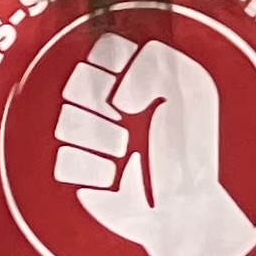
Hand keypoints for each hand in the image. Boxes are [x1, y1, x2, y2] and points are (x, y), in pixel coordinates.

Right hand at [52, 32, 255, 255]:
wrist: (189, 208)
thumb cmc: (194, 150)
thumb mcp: (192, 87)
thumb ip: (154, 63)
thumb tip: (116, 96)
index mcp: (132, 74)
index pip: (100, 46)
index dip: (113, 64)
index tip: (133, 84)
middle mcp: (105, 102)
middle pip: (73, 80)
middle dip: (101, 102)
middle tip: (126, 118)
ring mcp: (89, 137)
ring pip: (64, 120)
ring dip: (99, 137)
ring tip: (124, 149)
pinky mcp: (78, 173)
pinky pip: (61, 160)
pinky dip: (89, 169)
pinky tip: (114, 174)